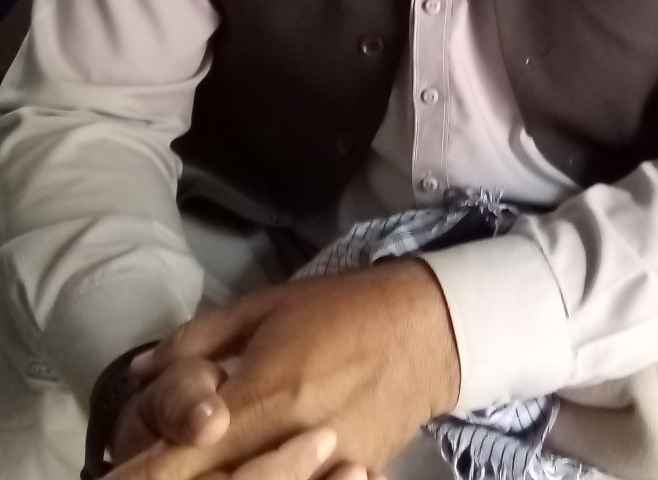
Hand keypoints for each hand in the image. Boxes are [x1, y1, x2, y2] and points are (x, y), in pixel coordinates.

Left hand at [125, 260, 459, 479]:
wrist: (429, 325)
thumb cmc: (344, 306)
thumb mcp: (268, 305)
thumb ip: (200, 339)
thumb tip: (142, 371)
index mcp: (264, 393)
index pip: (186, 454)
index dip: (147, 470)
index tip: (117, 474)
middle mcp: (291, 440)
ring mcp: (326, 469)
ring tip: (211, 473)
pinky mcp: (354, 478)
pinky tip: (263, 476)